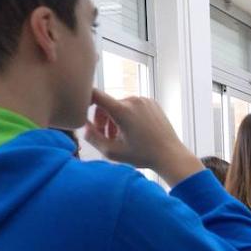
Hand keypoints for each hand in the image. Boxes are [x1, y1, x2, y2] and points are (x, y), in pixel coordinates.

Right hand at [84, 90, 202, 185]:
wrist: (170, 155)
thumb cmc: (142, 155)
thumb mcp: (112, 152)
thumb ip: (92, 137)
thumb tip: (83, 124)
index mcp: (122, 110)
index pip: (95, 94)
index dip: (84, 99)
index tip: (80, 109)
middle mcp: (132, 100)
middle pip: (106, 104)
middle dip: (102, 119)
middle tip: (105, 136)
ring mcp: (144, 100)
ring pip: (119, 105)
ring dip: (115, 118)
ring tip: (119, 137)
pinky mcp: (151, 102)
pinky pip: (132, 105)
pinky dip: (128, 115)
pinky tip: (132, 131)